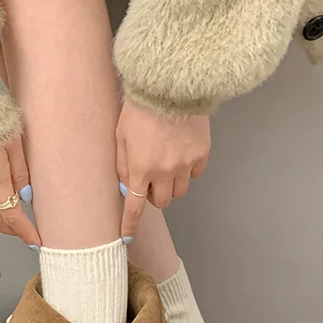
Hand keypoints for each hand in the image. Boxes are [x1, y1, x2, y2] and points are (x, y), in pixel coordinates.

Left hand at [116, 99, 209, 238]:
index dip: (130, 223)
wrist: (169, 86)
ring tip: (166, 163)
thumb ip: (123, 165)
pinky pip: (195, 174)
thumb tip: (127, 187)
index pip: (135, 206)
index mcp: (141, 168)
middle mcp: (165, 171)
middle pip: (162, 201)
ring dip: (171, 184)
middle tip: (150, 179)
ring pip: (180, 191)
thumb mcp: (121, 136)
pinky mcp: (202, 153)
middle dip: (155, 195)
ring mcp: (186, 164)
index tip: (126, 236)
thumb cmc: (140, 109)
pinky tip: (181, 152)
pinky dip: (187, 170)